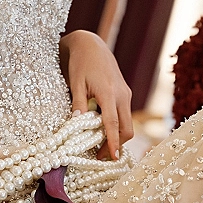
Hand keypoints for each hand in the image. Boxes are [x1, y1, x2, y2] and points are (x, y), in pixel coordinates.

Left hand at [59, 30, 132, 159]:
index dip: (113, 142)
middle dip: (117, 144)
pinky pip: (124, 116)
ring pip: (127, 123)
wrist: (92, 45)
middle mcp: (122, 95)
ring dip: (117, 137)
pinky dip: (117, 127)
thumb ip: (78, 103)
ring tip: (100, 147)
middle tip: (100, 157)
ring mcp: (125, 95)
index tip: (113, 157)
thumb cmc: (81, 62)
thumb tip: (76, 124)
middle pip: (126, 128)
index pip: (113, 123)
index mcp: (109, 92)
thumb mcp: (76, 82)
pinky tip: (103, 132)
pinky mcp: (124, 94)